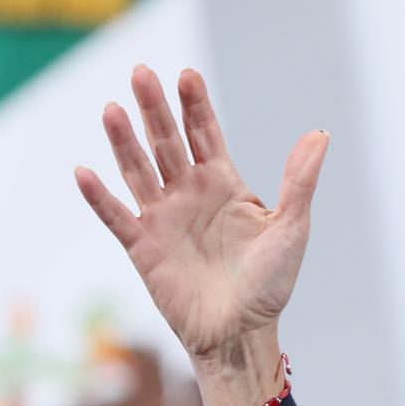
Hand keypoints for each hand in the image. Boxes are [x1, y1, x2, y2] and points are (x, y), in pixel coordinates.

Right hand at [76, 66, 327, 379]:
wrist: (242, 332)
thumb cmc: (270, 284)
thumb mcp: (291, 228)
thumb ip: (300, 181)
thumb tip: (320, 133)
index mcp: (225, 183)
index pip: (205, 133)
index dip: (195, 104)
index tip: (186, 75)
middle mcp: (189, 193)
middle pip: (167, 141)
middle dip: (155, 108)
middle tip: (141, 72)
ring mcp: (163, 217)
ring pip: (139, 169)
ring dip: (124, 141)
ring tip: (113, 108)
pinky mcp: (142, 247)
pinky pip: (116, 217)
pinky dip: (100, 196)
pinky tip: (84, 172)